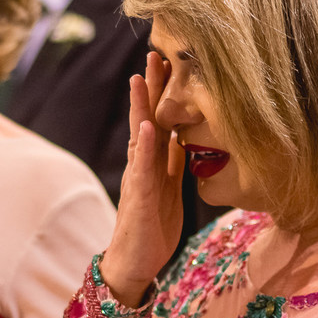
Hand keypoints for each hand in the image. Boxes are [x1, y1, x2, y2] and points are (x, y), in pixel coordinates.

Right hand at [100, 52, 185, 305]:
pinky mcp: (140, 198)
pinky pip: (142, 169)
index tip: (170, 62)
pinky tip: (147, 126)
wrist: (135, 264)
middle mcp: (142, 166)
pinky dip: (144, 146)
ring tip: (140, 78)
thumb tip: (182, 137)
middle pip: (146, 119)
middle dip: (151, 88)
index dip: (164, 93)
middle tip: (155, 53)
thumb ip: (173, 163)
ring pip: (139, 137)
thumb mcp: (170, 189)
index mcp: (153, 163)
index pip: (159, 120)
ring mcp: (139, 180)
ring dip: (141, 108)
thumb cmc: (153, 228)